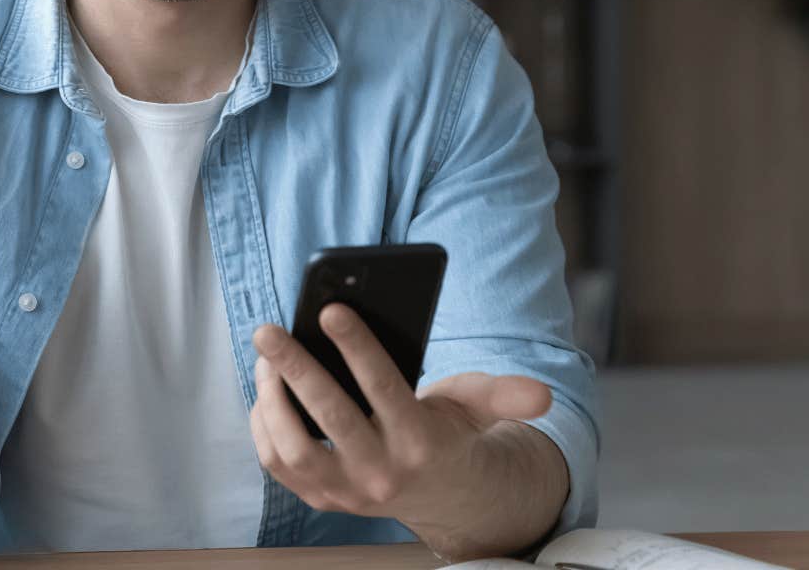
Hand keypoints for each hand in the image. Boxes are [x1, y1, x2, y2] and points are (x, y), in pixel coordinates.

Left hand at [249, 304, 552, 553]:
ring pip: (295, 448)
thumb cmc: (453, 436)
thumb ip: (505, 396)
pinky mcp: (322, 499)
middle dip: (296, 367)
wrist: (446, 501)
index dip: (357, 347)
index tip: (330, 308)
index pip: (383, 388)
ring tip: (266, 357)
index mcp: (420, 443)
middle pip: (330, 416)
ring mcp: (347, 492)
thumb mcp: (480, 410)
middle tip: (268, 329)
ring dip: (272, 398)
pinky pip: (279, 465)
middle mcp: (382, 474)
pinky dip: (265, 426)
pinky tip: (265, 390)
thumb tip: (542, 396)